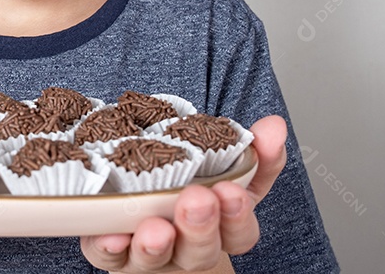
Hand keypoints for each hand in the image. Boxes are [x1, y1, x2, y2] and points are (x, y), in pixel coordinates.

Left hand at [80, 115, 287, 272]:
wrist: (150, 210)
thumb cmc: (195, 187)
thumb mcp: (232, 168)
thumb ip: (257, 151)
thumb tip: (274, 126)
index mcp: (221, 229)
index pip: (239, 233)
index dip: (237, 216)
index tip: (231, 191)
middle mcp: (187, 249)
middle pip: (199, 251)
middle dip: (199, 227)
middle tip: (196, 200)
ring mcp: (150, 255)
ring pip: (155, 258)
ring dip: (156, 243)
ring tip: (155, 227)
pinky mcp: (113, 253)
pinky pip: (110, 258)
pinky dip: (111, 248)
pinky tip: (111, 236)